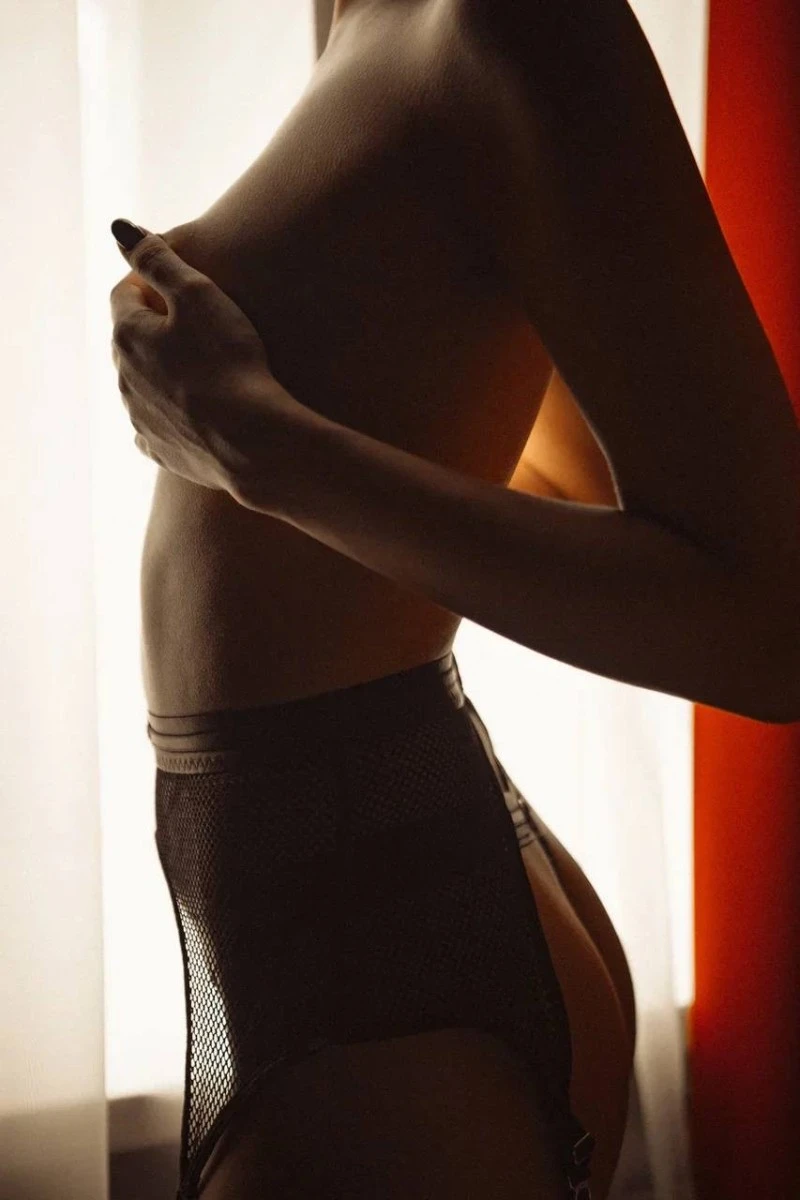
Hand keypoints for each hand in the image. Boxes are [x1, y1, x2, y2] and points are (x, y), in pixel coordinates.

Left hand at [109, 222, 304, 499]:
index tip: (181, 283)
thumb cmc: (230, 362)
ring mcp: (139, 418)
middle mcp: (123, 379)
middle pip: (132, 340)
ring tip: (201, 368)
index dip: (151, 282)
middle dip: (155, 328)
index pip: (125, 294)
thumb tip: (119, 226)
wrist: (252, 442)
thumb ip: (158, 258)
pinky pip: (155, 426)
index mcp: (127, 335)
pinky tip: (193, 412)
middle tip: (196, 323)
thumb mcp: (199, 294)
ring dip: (162, 372)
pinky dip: (170, 414)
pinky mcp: (160, 450)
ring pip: (142, 384)